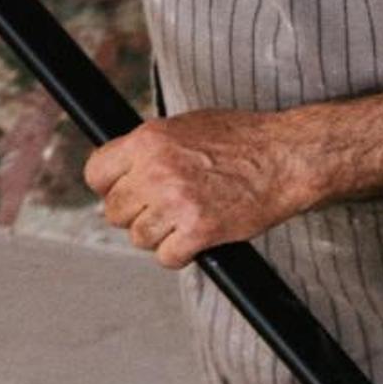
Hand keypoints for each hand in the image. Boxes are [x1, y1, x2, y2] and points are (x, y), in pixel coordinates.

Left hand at [83, 109, 317, 267]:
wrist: (285, 157)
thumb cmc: (244, 139)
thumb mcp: (187, 126)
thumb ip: (152, 147)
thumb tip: (126, 166)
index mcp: (149, 140)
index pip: (96, 174)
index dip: (108, 188)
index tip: (123, 193)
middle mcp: (157, 171)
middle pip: (115, 211)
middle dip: (135, 214)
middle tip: (161, 211)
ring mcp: (177, 203)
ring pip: (139, 237)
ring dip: (158, 236)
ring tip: (182, 224)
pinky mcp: (199, 231)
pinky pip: (167, 257)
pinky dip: (178, 255)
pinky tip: (194, 241)